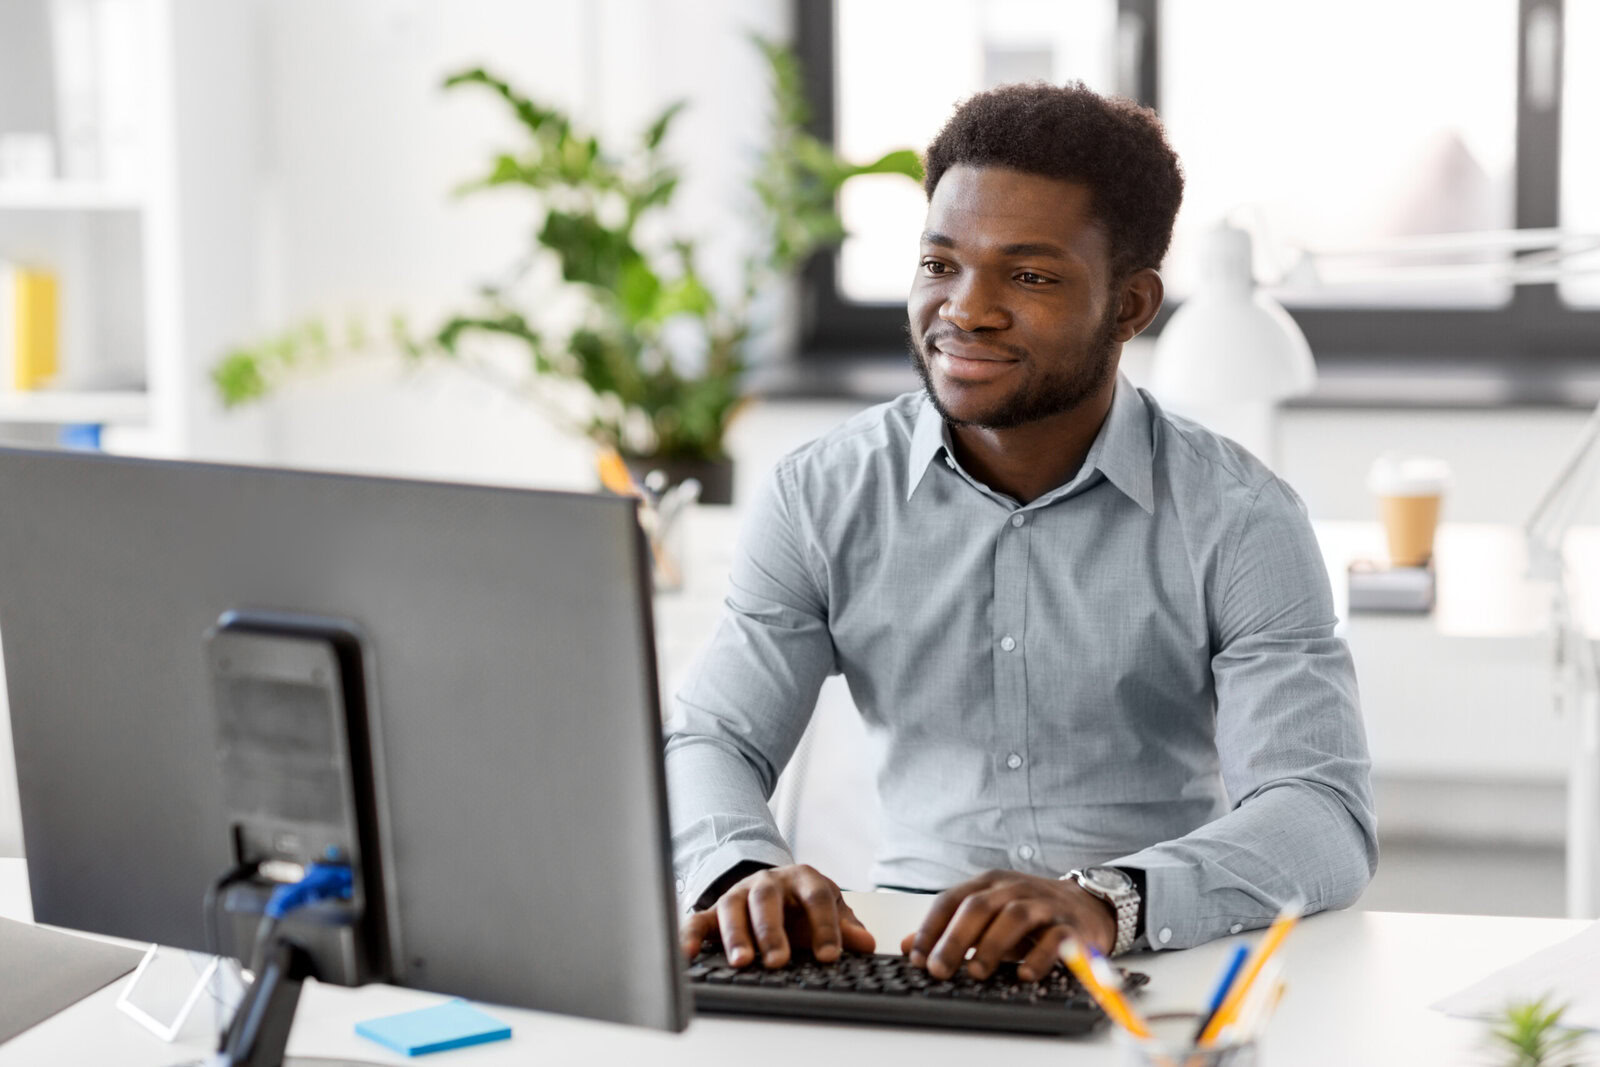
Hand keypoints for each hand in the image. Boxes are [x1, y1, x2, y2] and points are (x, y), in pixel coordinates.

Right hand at [679, 864, 875, 967]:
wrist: (774, 888)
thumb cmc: (803, 905)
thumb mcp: (829, 911)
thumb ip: (846, 928)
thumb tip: (867, 944)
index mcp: (803, 879)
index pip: (816, 896)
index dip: (824, 926)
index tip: (830, 955)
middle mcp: (768, 882)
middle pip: (767, 899)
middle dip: (772, 931)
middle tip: (778, 960)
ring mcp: (738, 894)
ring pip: (732, 907)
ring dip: (736, 936)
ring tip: (742, 963)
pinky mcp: (714, 911)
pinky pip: (698, 920)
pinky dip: (690, 936)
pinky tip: (687, 954)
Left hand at [900, 870, 1116, 981]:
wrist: (1087, 905)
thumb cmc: (1028, 914)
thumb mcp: (987, 916)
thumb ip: (948, 929)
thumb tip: (906, 946)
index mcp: (988, 884)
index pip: (951, 900)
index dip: (930, 928)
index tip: (915, 957)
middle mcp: (1014, 889)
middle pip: (979, 907)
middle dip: (954, 939)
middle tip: (939, 970)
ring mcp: (1043, 905)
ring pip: (1014, 917)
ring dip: (991, 946)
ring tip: (976, 973)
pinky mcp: (1071, 926)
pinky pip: (1054, 938)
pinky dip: (1038, 957)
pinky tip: (1023, 974)